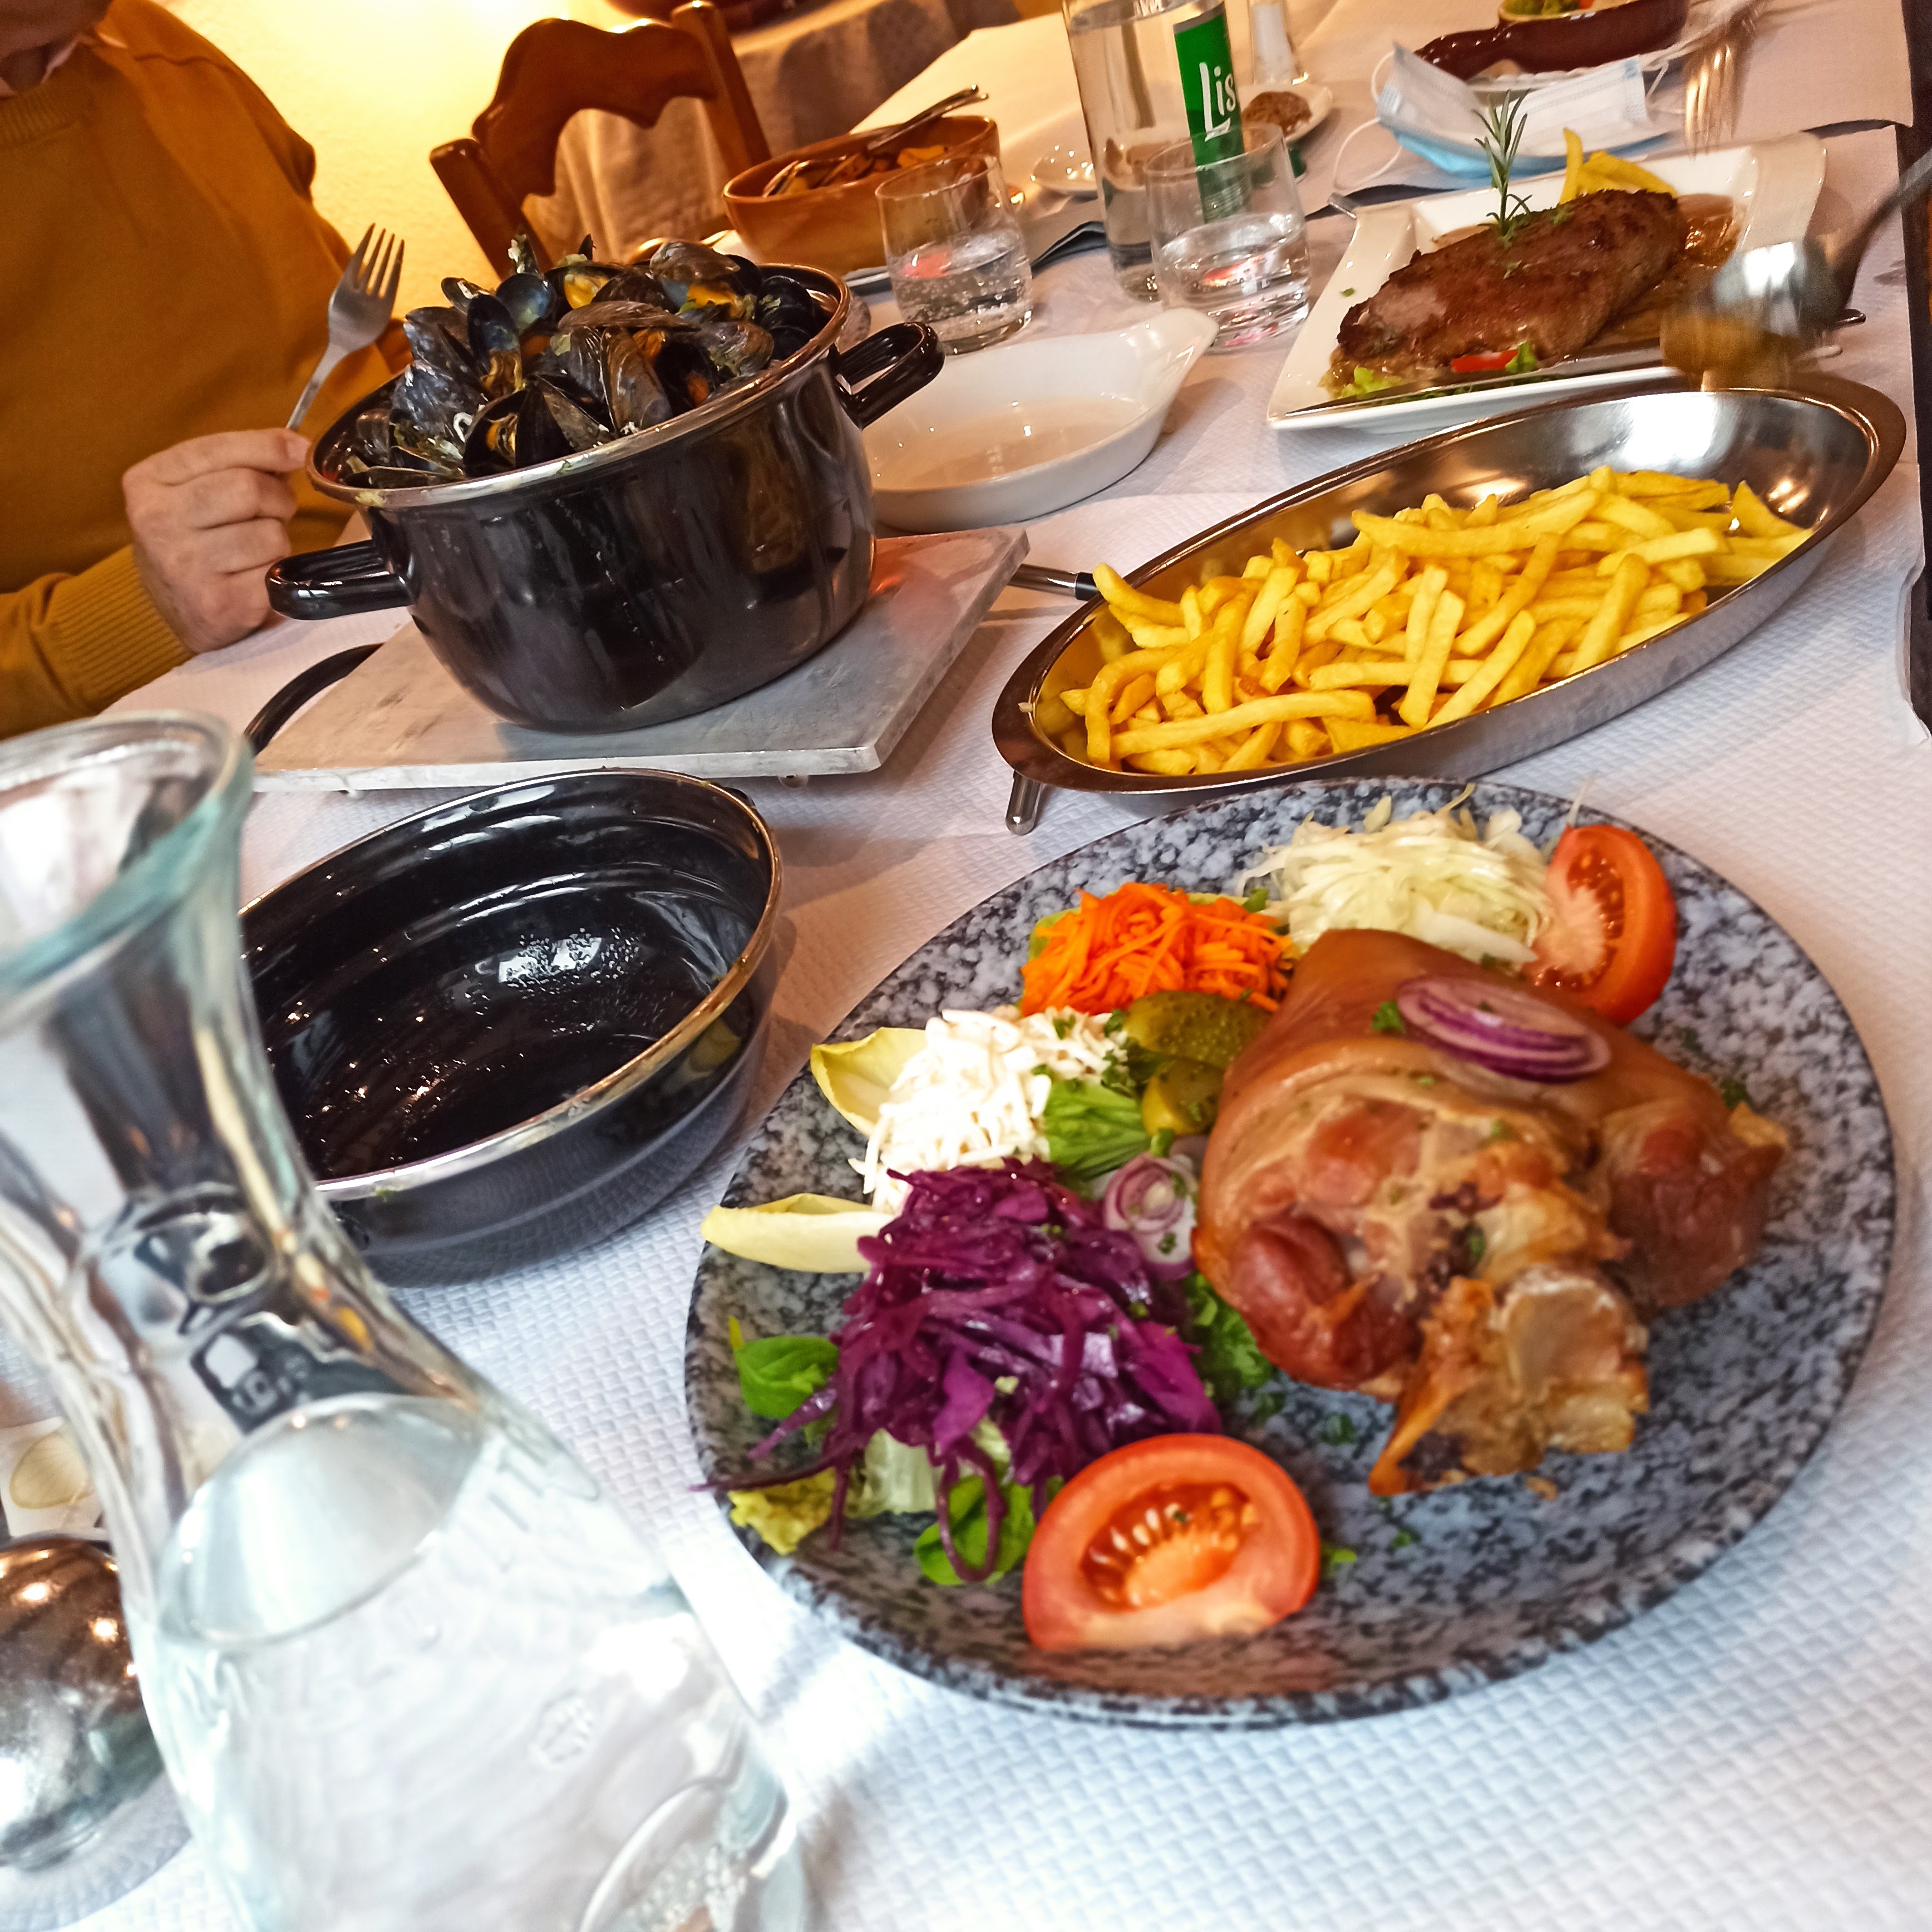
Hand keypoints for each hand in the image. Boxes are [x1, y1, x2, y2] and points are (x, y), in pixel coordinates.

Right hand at [124, 429, 308, 654]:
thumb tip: (294, 445)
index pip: (219, 450)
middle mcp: (158, 522)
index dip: (268, 447)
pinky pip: (278, 574)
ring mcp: (186, 566)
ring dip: (277, 541)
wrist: (181, 613)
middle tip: (273, 512)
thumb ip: (236, 461)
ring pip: (271, 534)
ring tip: (256, 551)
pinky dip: (279, 575)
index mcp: (147, 482)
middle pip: (250, 489)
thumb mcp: (196, 489)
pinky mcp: (219, 604)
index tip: (298, 449)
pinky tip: (256, 580)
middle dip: (277, 499)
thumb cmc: (197, 542)